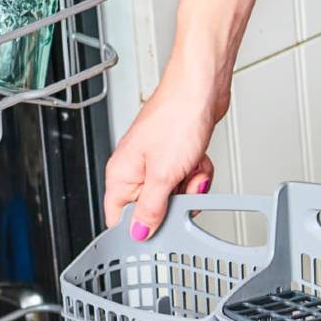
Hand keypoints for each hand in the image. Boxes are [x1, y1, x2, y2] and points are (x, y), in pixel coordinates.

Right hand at [104, 0, 256, 238]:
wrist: (202, 87)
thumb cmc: (176, 116)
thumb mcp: (163, 175)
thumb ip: (151, 209)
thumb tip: (140, 233)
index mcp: (121, 174)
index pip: (118, 217)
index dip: (137, 228)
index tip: (156, 230)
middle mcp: (135, 168)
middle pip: (152, 208)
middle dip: (174, 203)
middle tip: (181, 188)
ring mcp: (157, 161)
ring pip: (174, 195)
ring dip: (190, 186)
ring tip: (192, 167)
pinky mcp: (176, 154)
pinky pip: (187, 178)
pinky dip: (197, 172)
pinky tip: (199, 160)